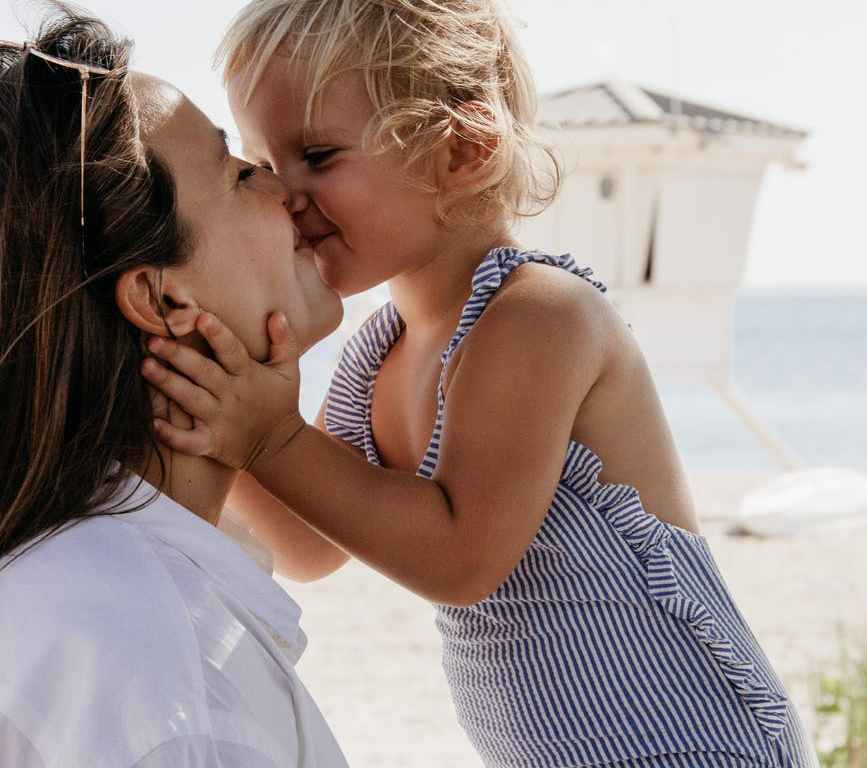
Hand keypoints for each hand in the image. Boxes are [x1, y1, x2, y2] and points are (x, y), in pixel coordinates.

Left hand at [141, 311, 305, 469]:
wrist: (281, 447)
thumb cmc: (281, 403)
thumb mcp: (289, 372)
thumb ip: (284, 342)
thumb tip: (277, 314)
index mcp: (248, 375)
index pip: (232, 351)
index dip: (218, 334)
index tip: (201, 317)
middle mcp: (231, 396)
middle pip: (203, 373)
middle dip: (178, 356)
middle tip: (153, 341)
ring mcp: (219, 420)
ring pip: (190, 400)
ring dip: (167, 385)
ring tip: (145, 367)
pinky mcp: (211, 442)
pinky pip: (188, 441)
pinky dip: (171, 435)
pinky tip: (152, 423)